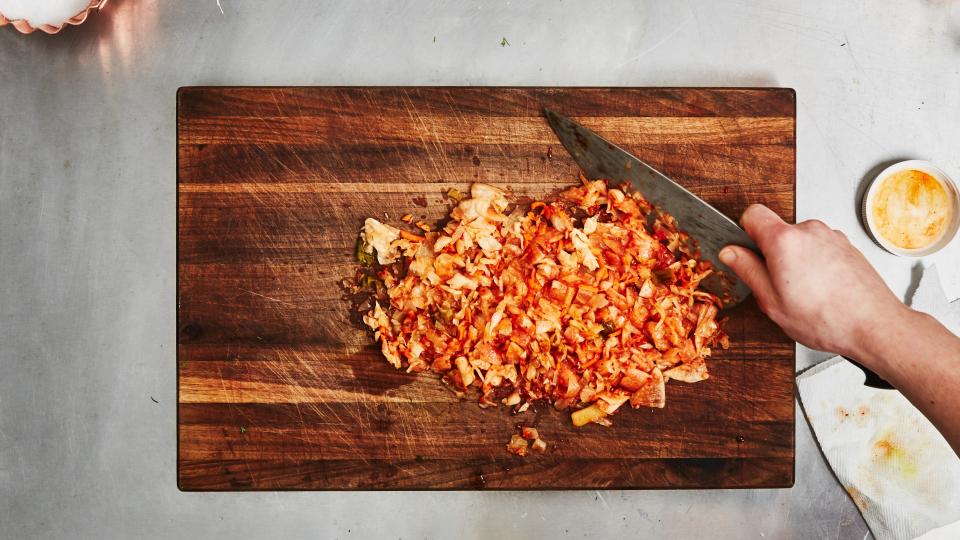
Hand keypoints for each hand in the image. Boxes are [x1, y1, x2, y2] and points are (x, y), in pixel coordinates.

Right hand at [719, 204, 908, 357]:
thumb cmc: (826, 319)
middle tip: (777, 286)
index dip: (744, 232)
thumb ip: (747, 270)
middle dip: (771, 254)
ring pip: (799, 241)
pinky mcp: (847, 246)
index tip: (747, 253)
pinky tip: (822, 291)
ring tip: (804, 293)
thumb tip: (730, 252)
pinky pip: (819, 248)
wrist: (875, 326)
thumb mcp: (771, 301)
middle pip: (777, 231)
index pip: (752, 214)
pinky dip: (815, 264)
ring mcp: (831, 236)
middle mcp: (809, 230)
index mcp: (784, 240)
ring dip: (795, 260)